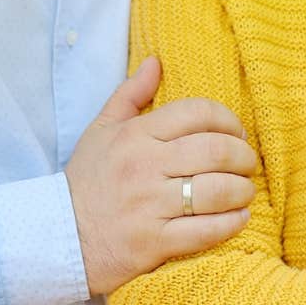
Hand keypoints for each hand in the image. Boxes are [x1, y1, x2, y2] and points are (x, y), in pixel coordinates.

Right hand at [65, 57, 258, 295]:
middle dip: (243, 157)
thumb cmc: (87, 181)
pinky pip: (207, 231)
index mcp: (135, 135)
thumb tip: (156, 61)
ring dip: (242, 191)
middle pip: (216, 150)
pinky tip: (239, 218)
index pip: (197, 113)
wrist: (57, 237)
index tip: (237, 133)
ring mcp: (150, 206)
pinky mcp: (154, 243)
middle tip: (247, 164)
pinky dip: (232, 223)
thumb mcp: (101, 130)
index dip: (228, 120)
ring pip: (217, 191)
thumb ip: (130, 94)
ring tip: (244, 192)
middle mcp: (144, 167)